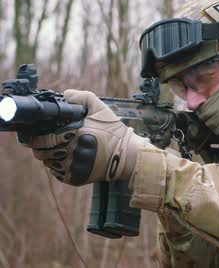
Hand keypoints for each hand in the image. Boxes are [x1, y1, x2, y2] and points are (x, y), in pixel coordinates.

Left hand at [28, 90, 147, 184]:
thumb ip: (82, 97)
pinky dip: (59, 167)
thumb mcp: (101, 109)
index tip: (38, 134)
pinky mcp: (75, 178)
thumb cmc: (114, 132)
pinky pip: (57, 173)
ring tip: (60, 150)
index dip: (36, 137)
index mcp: (71, 134)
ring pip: (48, 163)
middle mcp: (69, 152)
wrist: (127, 155)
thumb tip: (66, 94)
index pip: (40, 139)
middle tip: (48, 142)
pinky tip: (68, 160)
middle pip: (41, 153)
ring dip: (50, 157)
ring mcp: (71, 167)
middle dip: (41, 147)